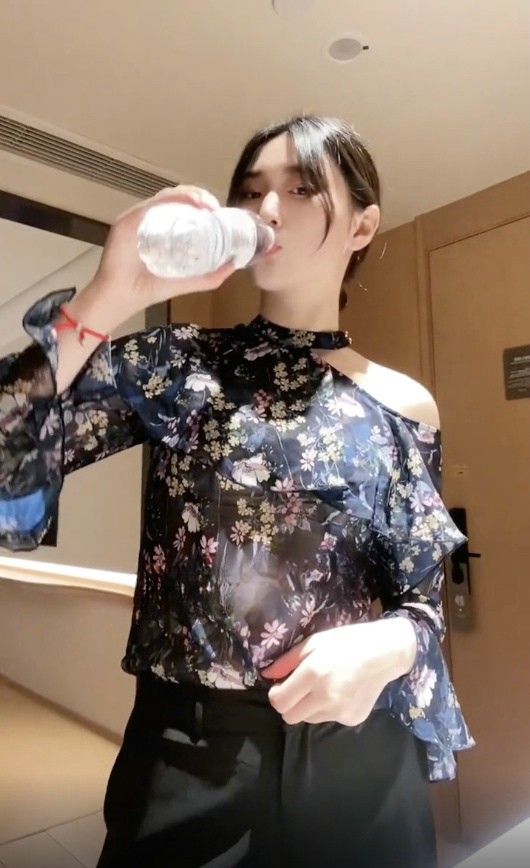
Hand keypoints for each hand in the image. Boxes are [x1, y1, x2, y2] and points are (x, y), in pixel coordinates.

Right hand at [92, 185, 235, 317]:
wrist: (120, 299)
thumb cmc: (147, 290)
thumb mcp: (186, 282)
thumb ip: (210, 276)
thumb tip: (234, 266)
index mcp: (159, 227)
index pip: (182, 205)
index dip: (202, 202)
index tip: (219, 212)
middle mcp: (147, 217)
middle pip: (176, 196)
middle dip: (200, 196)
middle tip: (215, 208)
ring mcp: (136, 217)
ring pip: (166, 196)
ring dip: (190, 196)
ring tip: (207, 206)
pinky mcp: (127, 221)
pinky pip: (151, 205)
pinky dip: (172, 202)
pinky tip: (189, 208)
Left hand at [261, 619, 416, 726]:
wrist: (385, 653)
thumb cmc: (346, 642)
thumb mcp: (313, 642)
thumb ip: (287, 661)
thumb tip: (267, 675)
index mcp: (313, 674)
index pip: (279, 702)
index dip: (276, 694)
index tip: (281, 685)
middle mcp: (326, 697)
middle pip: (290, 717)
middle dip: (289, 704)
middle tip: (299, 689)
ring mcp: (340, 712)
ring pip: (309, 719)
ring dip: (308, 707)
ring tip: (324, 687)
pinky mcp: (352, 719)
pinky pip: (328, 719)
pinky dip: (328, 709)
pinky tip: (341, 692)